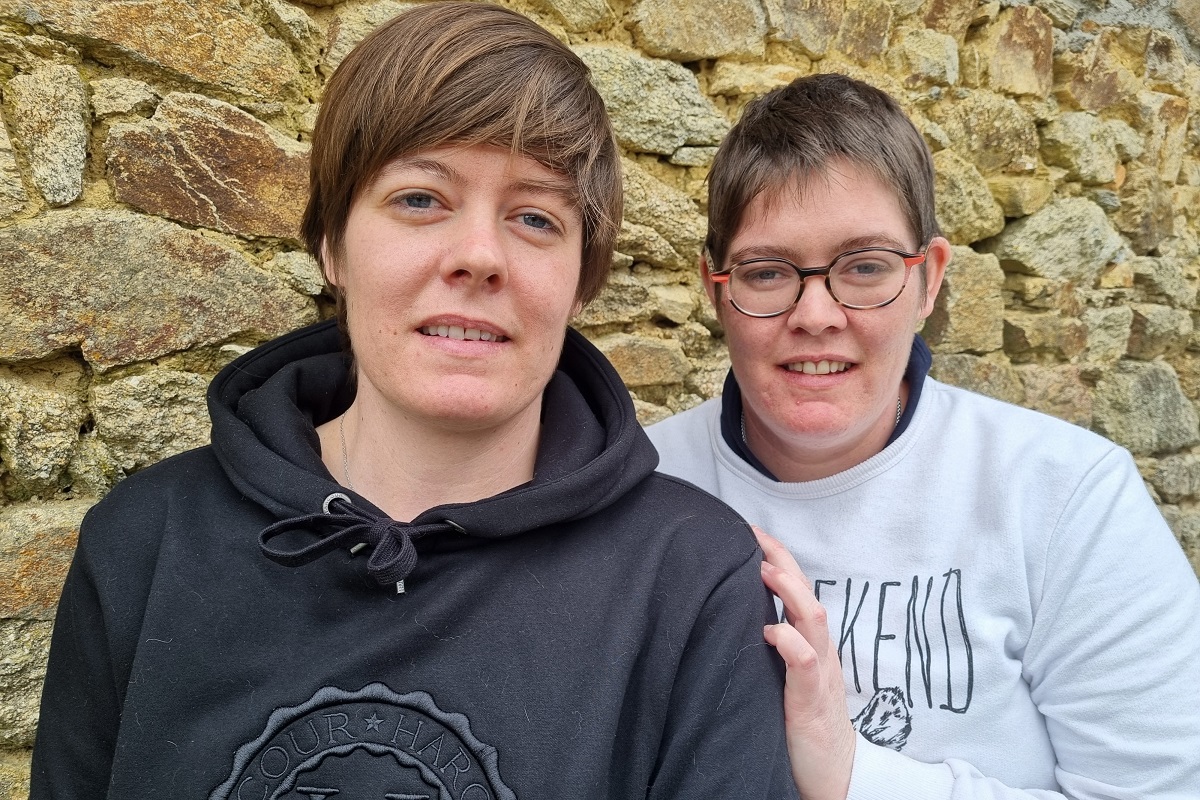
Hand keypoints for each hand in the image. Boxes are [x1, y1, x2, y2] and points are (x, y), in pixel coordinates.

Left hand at [755, 526, 855, 799]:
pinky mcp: (814, 700)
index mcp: (809, 643)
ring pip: (813, 619)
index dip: (778, 559)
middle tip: (754, 534)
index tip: (750, 532)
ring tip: (763, 569)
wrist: (833, 772)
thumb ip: (771, 647)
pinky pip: (808, 664)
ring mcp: (820, 673)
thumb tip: (736, 617)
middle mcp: (818, 650)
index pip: (796, 590)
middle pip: (806, 593)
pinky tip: (770, 632)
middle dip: (783, 560)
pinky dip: (790, 643)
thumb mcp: (783, 676)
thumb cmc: (802, 722)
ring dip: (789, 591)